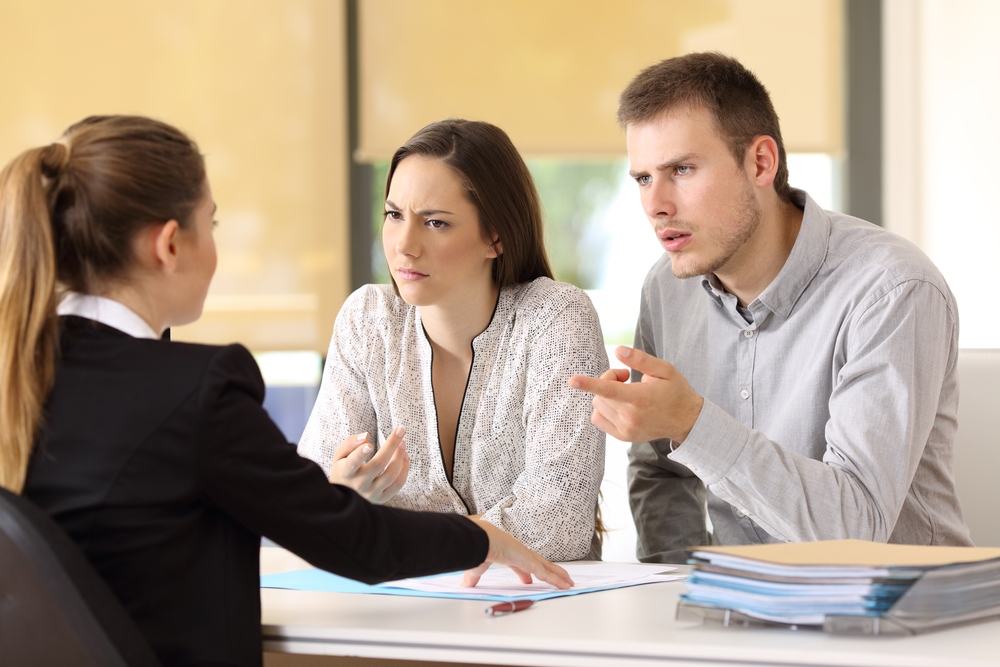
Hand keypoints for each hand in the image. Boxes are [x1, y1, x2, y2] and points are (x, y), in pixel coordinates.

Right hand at [328, 427, 408, 503]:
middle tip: (400, 430)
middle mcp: (359, 485)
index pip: (352, 464)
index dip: (360, 454)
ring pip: (391, 474)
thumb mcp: (340, 455)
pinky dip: (404, 469)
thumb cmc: (343, 470)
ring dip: (400, 456)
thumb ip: (350, 443)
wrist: (345, 498)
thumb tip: (366, 436)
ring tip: (402, 443)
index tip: (369, 445)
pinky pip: (398, 484)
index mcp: (345, 473)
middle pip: (378, 465)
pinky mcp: (382, 498)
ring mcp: (371, 493)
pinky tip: (404, 456)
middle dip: (391, 445)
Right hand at [461, 520, 573, 589]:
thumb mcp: (476, 568)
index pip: (520, 564)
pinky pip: (546, 573)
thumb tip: (463, 584)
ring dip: (558, 575)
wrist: (481, 539)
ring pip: (547, 568)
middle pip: (539, 564)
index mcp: (508, 553)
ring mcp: (527, 556)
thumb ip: (472, 577)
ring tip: (568, 581)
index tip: (528, 579)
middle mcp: (520, 553)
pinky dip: (557, 579)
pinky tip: (565, 585)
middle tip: (557, 578)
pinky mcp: (530, 561)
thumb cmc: (479, 548)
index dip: (525, 572)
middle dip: (548, 571)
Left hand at [566, 345, 703, 444]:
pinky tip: (620, 404)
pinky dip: (603, 408)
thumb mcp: (664, 370)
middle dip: (608, 379)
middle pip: (600, 393)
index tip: (571, 381)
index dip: (589, 383)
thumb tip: (618, 350)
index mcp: (640, 398)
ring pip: (597, 405)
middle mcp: (630, 417)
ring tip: (626, 391)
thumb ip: (640, 360)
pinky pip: (598, 419)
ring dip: (605, 394)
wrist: (686, 420)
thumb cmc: (675, 391)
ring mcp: (626, 429)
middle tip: (626, 376)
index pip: (609, 389)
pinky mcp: (623, 436)